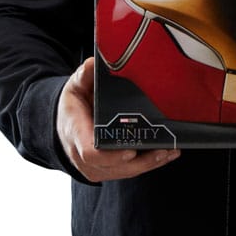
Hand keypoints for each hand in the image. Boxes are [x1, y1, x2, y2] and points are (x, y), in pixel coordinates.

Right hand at [56, 57, 180, 181]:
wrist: (65, 125)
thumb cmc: (73, 105)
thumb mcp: (75, 86)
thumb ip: (84, 76)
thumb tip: (93, 63)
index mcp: (76, 134)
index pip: (91, 152)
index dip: (112, 155)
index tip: (131, 151)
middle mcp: (83, 157)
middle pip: (114, 166)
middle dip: (141, 161)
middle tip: (163, 149)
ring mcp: (95, 167)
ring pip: (124, 172)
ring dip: (149, 164)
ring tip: (170, 152)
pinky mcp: (107, 171)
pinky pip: (128, 172)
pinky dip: (147, 165)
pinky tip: (165, 156)